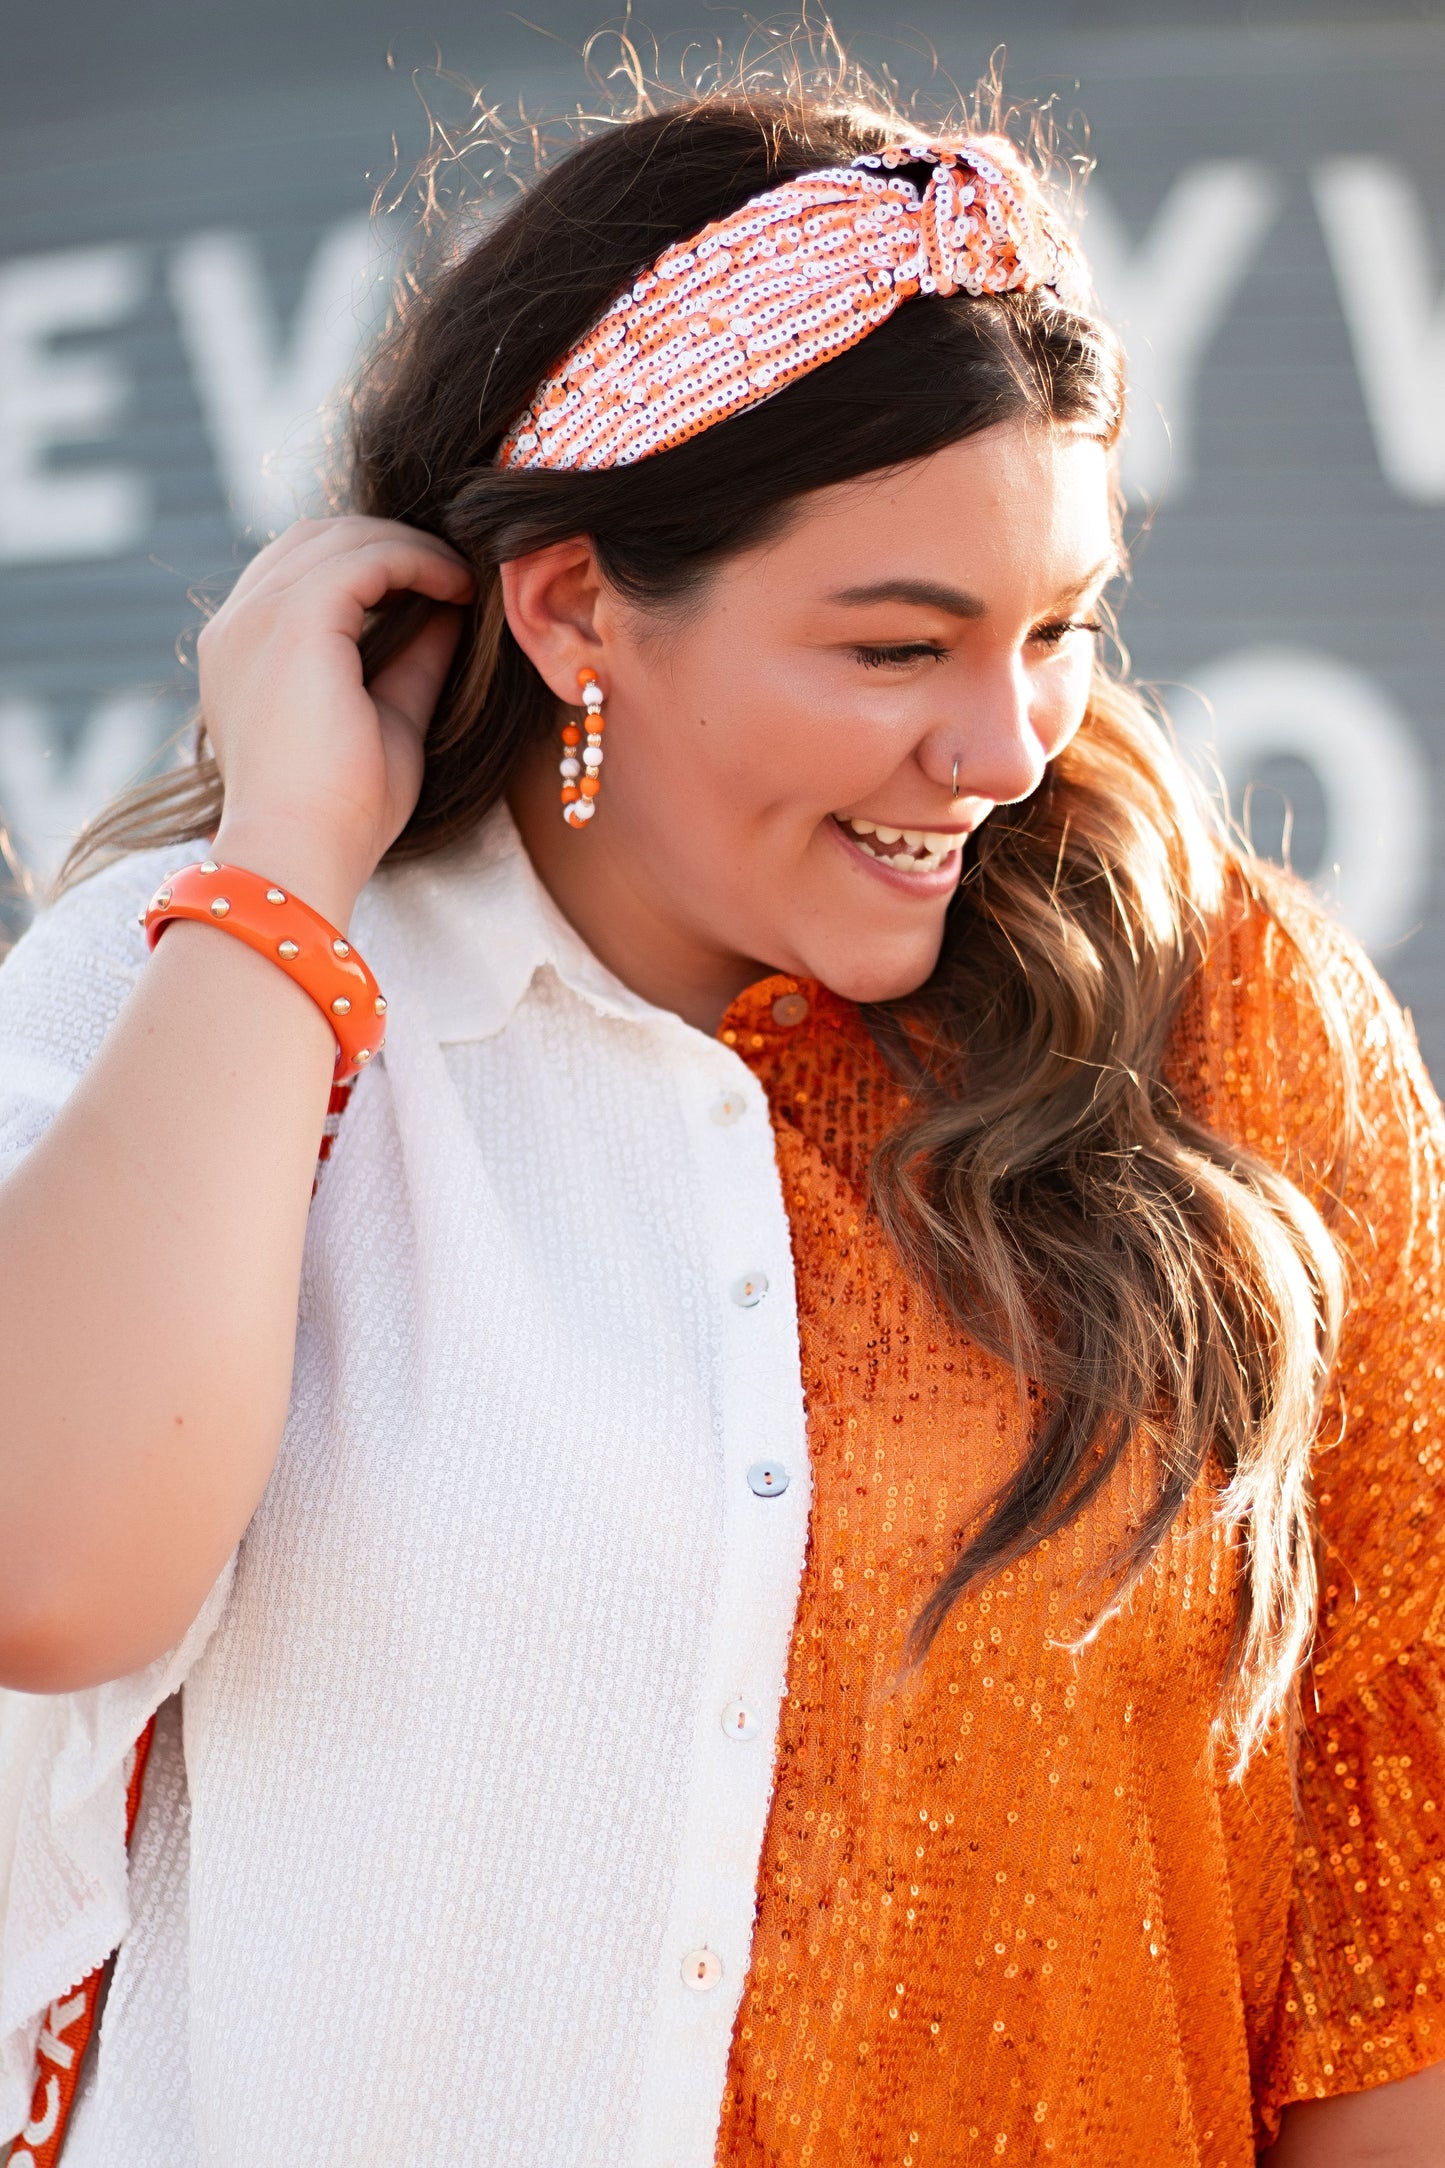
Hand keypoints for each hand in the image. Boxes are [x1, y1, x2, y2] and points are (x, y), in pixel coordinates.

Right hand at [198, 516, 473, 920]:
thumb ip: (412, 663)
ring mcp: (256, 616)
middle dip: (389, 543)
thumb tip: (450, 611)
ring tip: (462, 578)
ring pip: (339, 537)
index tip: (434, 587)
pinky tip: (458, 589)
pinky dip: (417, 561)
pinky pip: (365, 558)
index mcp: (243, 653)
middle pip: (316, 539)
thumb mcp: (387, 723)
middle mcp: (237, 625)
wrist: (301, 854)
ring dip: (408, 547)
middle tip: (455, 571)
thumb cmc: (341, 815)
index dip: (370, 564)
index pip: (300, 571)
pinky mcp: (293, 619)